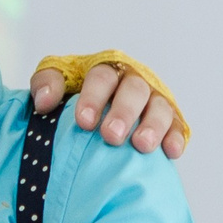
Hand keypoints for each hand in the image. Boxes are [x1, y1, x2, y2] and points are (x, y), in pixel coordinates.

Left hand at [28, 61, 186, 156]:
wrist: (98, 114)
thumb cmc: (76, 98)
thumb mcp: (59, 84)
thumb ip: (46, 84)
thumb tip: (44, 102)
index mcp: (106, 70)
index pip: (102, 77)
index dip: (94, 98)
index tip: (84, 122)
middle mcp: (133, 82)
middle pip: (134, 90)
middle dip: (124, 112)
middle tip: (111, 136)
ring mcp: (154, 101)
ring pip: (159, 107)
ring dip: (152, 125)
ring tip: (141, 145)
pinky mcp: (171, 121)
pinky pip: (178, 127)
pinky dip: (175, 138)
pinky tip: (170, 152)